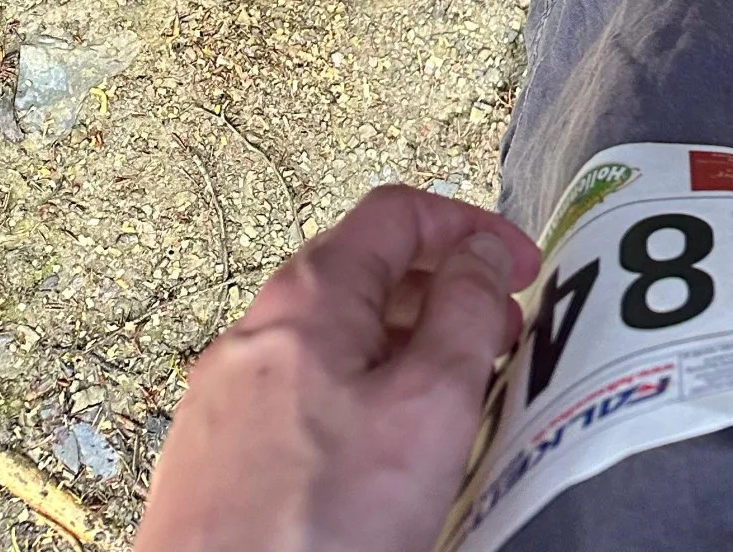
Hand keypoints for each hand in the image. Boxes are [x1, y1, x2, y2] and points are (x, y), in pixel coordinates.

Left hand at [135, 185, 540, 551]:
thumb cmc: (318, 531)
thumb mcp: (430, 407)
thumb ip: (466, 312)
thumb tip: (479, 255)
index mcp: (304, 300)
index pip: (397, 213)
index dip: (471, 227)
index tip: (517, 267)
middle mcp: (253, 335)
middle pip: (363, 273)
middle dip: (443, 293)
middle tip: (498, 338)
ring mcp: (224, 401)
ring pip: (332, 342)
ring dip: (403, 352)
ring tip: (451, 405)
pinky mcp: (215, 462)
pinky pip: (300, 398)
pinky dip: (357, 400)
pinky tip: (384, 460)